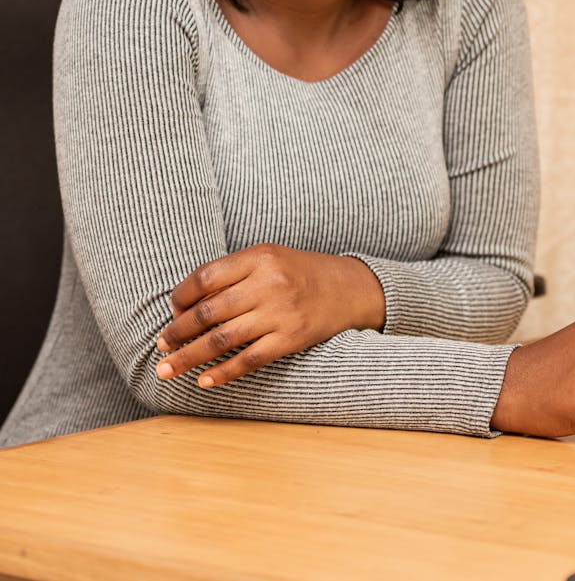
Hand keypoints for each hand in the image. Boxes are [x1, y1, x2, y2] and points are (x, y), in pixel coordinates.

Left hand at [155, 244, 385, 386]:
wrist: (348, 288)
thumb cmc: (299, 273)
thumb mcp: (268, 259)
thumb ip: (231, 275)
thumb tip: (186, 306)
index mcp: (258, 257)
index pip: (204, 277)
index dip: (180, 297)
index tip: (172, 312)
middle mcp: (268, 284)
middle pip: (208, 311)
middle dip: (178, 332)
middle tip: (162, 345)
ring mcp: (280, 313)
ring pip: (222, 340)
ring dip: (189, 357)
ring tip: (168, 369)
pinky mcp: (291, 339)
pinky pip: (249, 360)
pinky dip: (223, 373)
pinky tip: (204, 381)